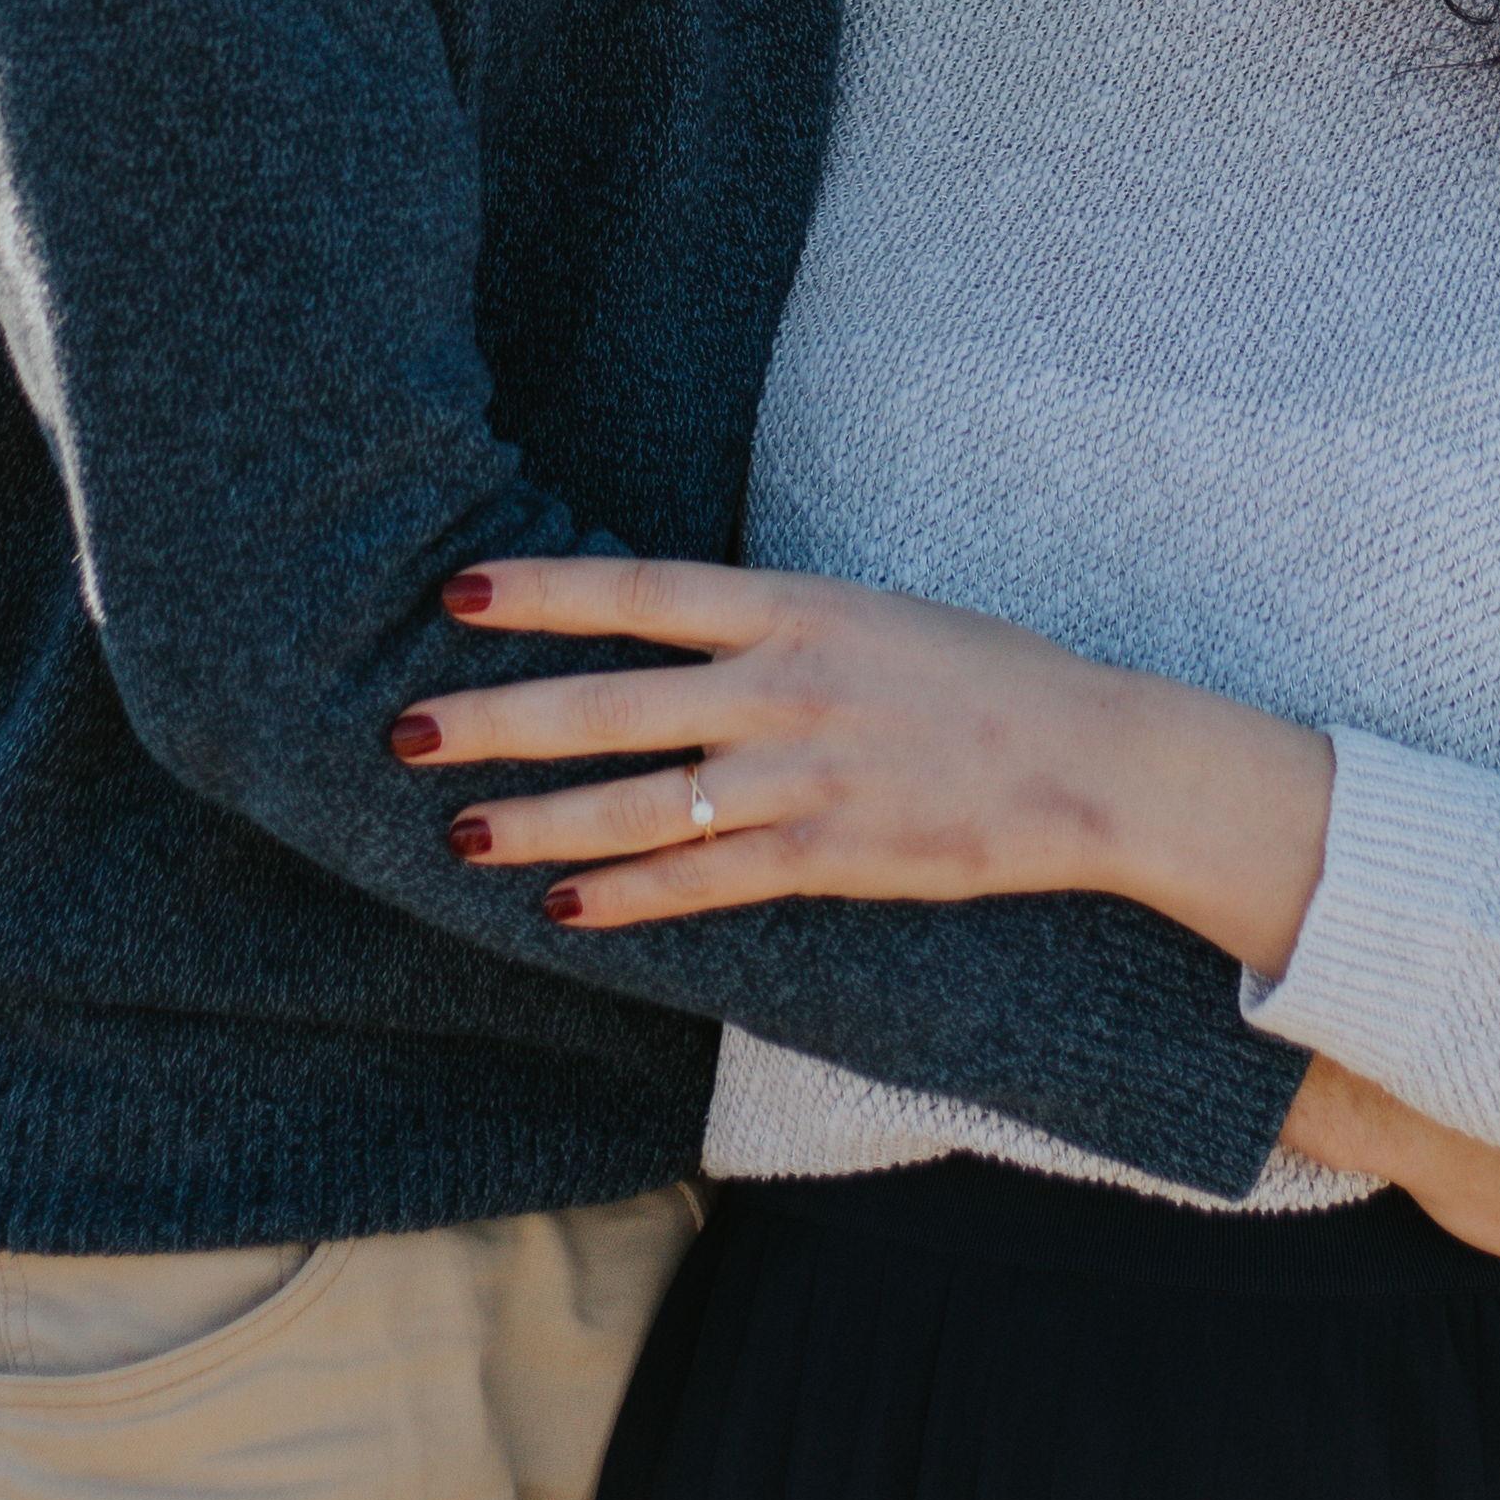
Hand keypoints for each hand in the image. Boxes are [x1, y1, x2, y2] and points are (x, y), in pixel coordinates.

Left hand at [409, 555, 1332, 967]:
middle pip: (612, 704)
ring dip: (540, 821)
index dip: (546, 595)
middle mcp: (788, 686)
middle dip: (498, 722)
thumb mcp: (871, 615)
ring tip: (457, 831)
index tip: (459, 593)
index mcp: (799, 607)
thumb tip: (670, 635)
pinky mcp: (830, 857)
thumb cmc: (981, 675)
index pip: (643, 593)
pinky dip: (628, 896)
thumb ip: (772, 627)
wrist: (1093, 759)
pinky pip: (704, 883)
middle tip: (406, 731)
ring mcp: (805, 777)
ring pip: (640, 804)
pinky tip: (564, 906)